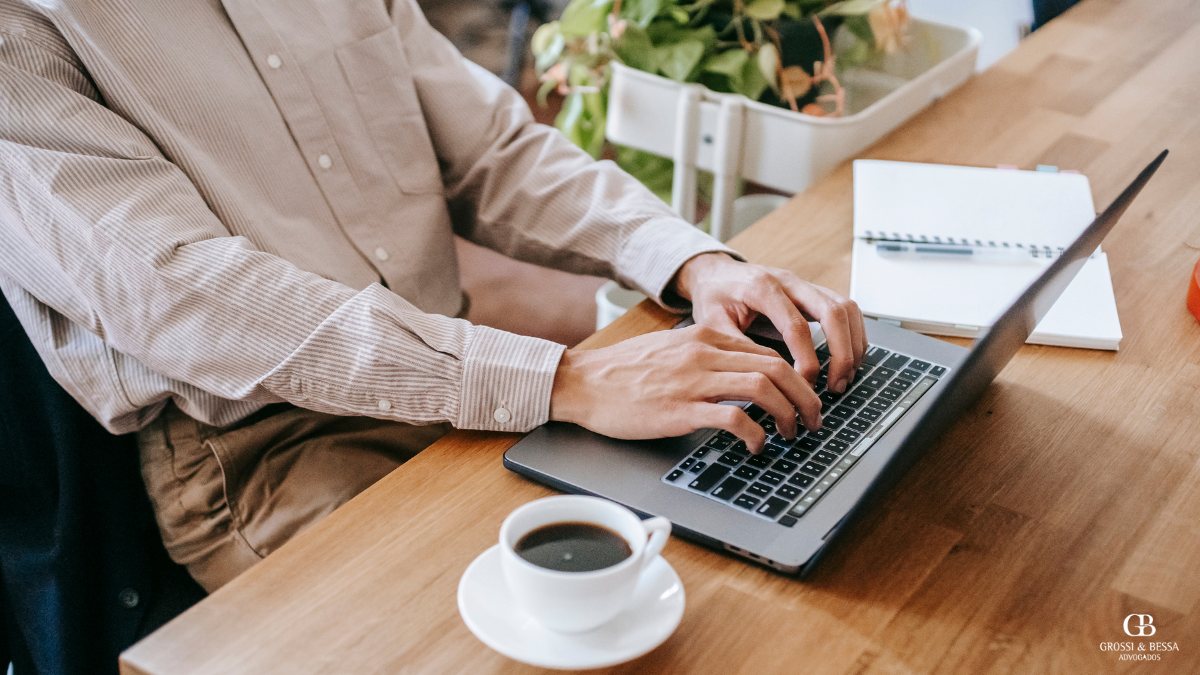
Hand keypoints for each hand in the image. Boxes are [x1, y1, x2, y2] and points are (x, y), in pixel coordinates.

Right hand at [549, 325, 821, 452]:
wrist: (582, 383)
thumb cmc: (623, 372)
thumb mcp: (671, 350)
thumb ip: (706, 355)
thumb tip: (742, 372)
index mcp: (704, 337)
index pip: (768, 351)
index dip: (797, 376)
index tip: (805, 396)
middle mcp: (703, 354)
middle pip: (776, 367)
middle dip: (805, 396)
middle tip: (814, 418)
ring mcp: (693, 381)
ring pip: (763, 388)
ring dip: (789, 413)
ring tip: (794, 433)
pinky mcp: (680, 410)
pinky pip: (733, 418)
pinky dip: (755, 434)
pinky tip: (757, 445)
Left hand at [672, 253, 866, 392]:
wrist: (715, 273)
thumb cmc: (713, 297)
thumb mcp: (712, 324)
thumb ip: (737, 348)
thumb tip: (766, 381)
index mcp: (762, 288)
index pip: (796, 326)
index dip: (807, 360)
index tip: (805, 386)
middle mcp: (789, 281)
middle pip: (833, 311)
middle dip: (842, 353)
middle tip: (836, 386)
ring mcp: (805, 284)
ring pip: (847, 308)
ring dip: (853, 344)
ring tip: (845, 377)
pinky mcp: (813, 292)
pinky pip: (845, 309)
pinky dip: (853, 335)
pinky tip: (847, 359)